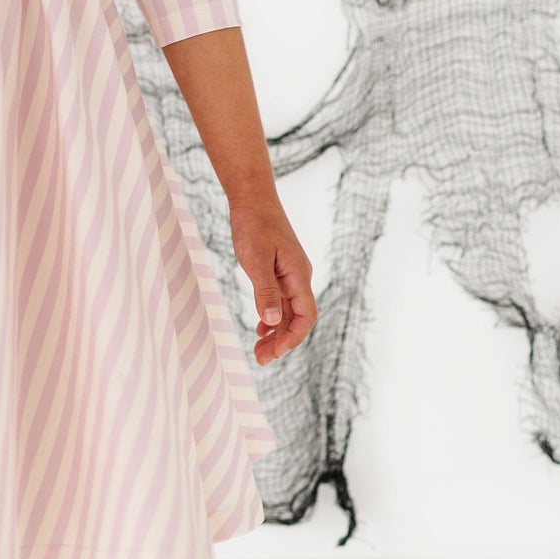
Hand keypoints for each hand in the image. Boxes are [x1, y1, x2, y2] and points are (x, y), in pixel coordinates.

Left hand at [229, 194, 316, 364]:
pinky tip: (261, 328)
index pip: (306, 316)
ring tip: (258, 350)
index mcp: (298, 276)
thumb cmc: (254, 225)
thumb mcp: (256, 259)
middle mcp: (298, 278)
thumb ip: (265, 291)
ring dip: (276, 333)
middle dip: (282, 342)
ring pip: (288, 312)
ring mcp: (290, 275)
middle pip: (298, 319)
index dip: (293, 338)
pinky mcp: (279, 271)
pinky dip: (272, 318)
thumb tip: (273, 322)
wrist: (253, 198)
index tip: (273, 353)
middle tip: (260, 360)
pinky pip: (281, 301)